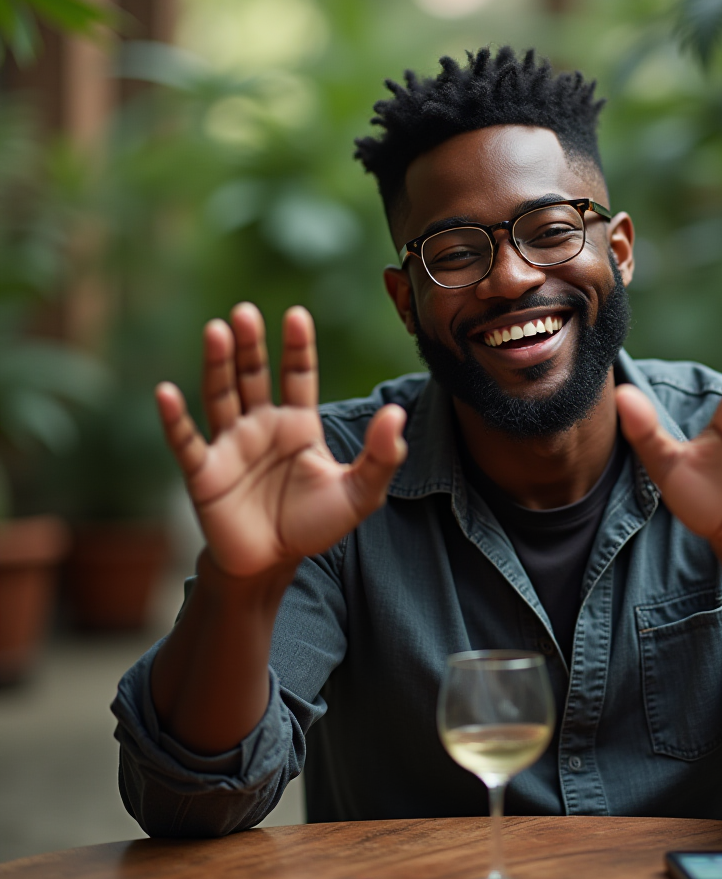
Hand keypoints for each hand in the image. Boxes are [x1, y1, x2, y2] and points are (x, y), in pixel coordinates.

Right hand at [155, 303, 406, 577]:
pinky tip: (166, 391)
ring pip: (221, 396)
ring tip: (216, 331)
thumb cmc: (314, 524)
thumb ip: (382, 456)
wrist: (272, 564)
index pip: (298, 375)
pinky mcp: (204, 472)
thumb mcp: (360, 493)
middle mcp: (261, 425)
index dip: (297, 347)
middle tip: (245, 313)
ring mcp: (230, 445)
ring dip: (217, 365)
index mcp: (298, 424)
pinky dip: (175, 419)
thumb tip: (397, 414)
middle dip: (251, 346)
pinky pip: (186, 441)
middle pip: (253, 376)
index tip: (296, 316)